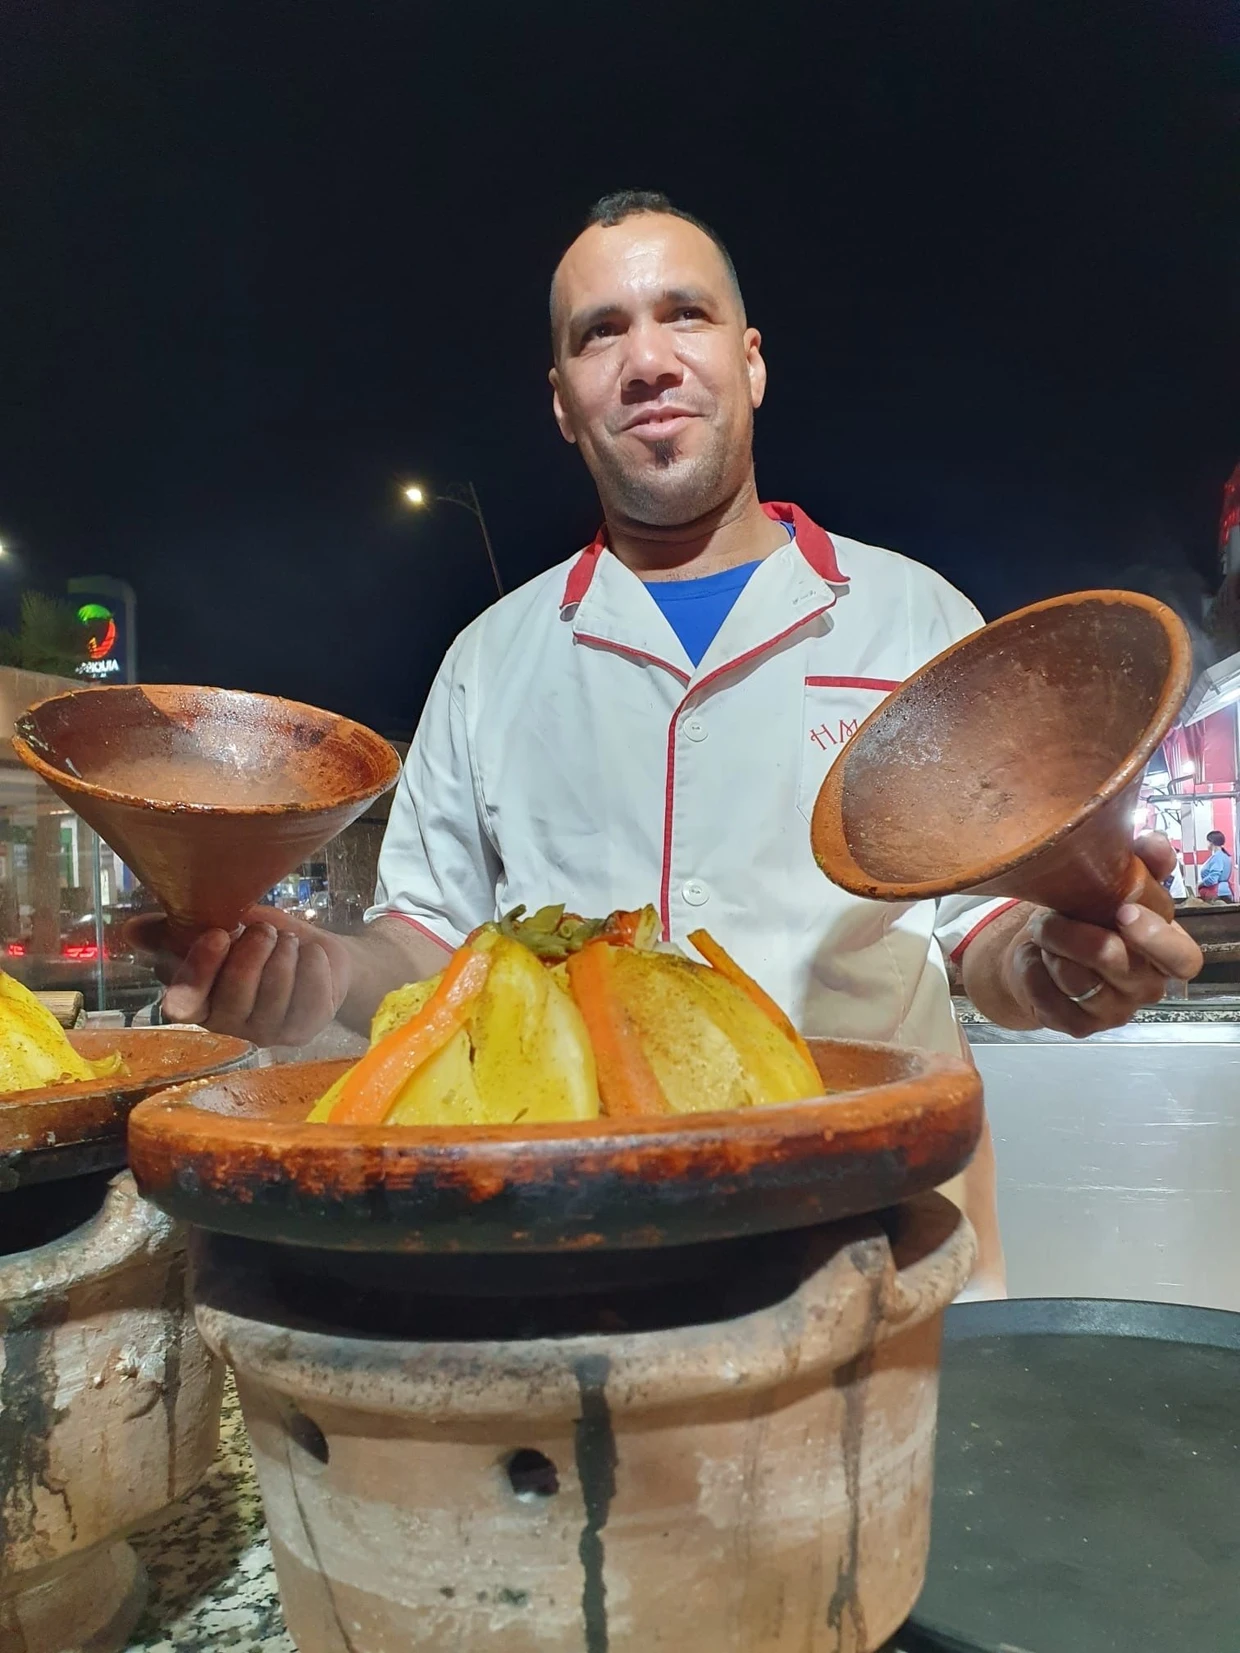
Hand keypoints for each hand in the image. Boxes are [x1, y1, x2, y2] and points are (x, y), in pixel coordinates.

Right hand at [127, 907, 351, 1045]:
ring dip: (284, 957)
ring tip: (289, 940)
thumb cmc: (261, 940)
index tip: (218, 934)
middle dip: (252, 954)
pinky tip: (311, 954)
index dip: (200, 971)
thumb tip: (132, 929)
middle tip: (265, 930)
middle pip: (235, 996)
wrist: (315, 952)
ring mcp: (267, 1032)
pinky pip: (310, 998)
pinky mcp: (303, 1031)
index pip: (185, 1003)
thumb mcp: (219, 925)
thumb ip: (176, 930)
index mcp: (200, 1003)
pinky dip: (313, 966)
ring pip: (274, 996)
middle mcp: (230, 1025)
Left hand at [1003, 833, 1202, 1036]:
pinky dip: (1032, 972)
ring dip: (1050, 948)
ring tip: (1044, 934)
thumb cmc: (1085, 915)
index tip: (1123, 911)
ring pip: (1076, 979)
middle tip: (1050, 915)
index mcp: (1165, 951)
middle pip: (1115, 961)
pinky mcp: (1078, 1025)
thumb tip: (1153, 842)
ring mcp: (1113, 1011)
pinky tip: (1034, 959)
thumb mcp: (1112, 884)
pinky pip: (1048, 998)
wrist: (1042, 948)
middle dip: (1074, 931)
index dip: (1156, 937)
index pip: (1183, 959)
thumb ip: (1142, 863)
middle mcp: (1146, 986)